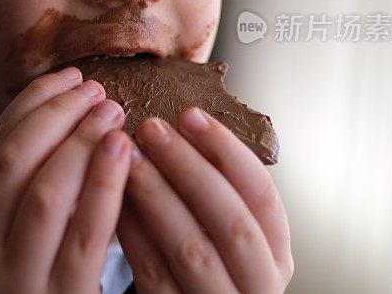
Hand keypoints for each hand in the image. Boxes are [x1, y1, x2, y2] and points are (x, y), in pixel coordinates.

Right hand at [0, 67, 132, 292]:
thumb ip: (31, 175)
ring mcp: (11, 280)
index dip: (33, 104)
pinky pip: (84, 232)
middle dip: (57, 116)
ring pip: (45, 193)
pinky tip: (124, 152)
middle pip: (13, 160)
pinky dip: (105, 183)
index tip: (68, 76)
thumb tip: (69, 96)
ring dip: (81, 143)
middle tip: (96, 91)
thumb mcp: (20, 224)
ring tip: (112, 115)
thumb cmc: (44, 270)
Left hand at [116, 108, 293, 292]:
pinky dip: (133, 230)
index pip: (262, 194)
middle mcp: (259, 283)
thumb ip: (212, 193)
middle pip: (231, 219)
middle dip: (188, 167)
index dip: (226, 151)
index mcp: (275, 254)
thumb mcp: (222, 233)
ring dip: (156, 194)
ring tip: (128, 157)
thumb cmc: (201, 268)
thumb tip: (177, 126)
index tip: (190, 115)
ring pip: (192, 247)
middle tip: (151, 128)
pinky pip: (153, 271)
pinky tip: (115, 197)